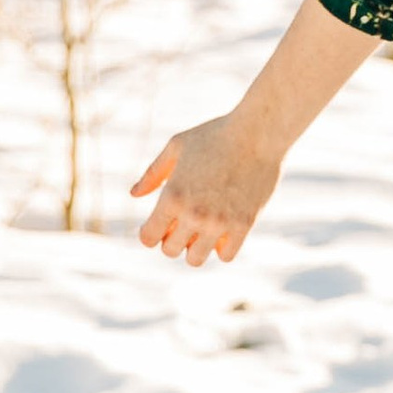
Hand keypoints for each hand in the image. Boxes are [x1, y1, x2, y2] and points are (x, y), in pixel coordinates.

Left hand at [130, 111, 283, 265]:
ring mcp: (219, 222)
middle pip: (170, 251)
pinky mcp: (244, 225)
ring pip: (196, 259)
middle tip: (183, 224)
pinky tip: (224, 230)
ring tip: (202, 230)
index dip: (151, 233)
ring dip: (196, 248)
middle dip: (172, 239)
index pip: (148, 238)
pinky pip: (226, 255)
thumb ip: (153, 173)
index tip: (161, 224)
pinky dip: (222, 247)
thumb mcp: (176, 147)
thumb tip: (135, 194)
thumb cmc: (215, 135)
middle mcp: (193, 214)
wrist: (258, 133)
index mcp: (171, 196)